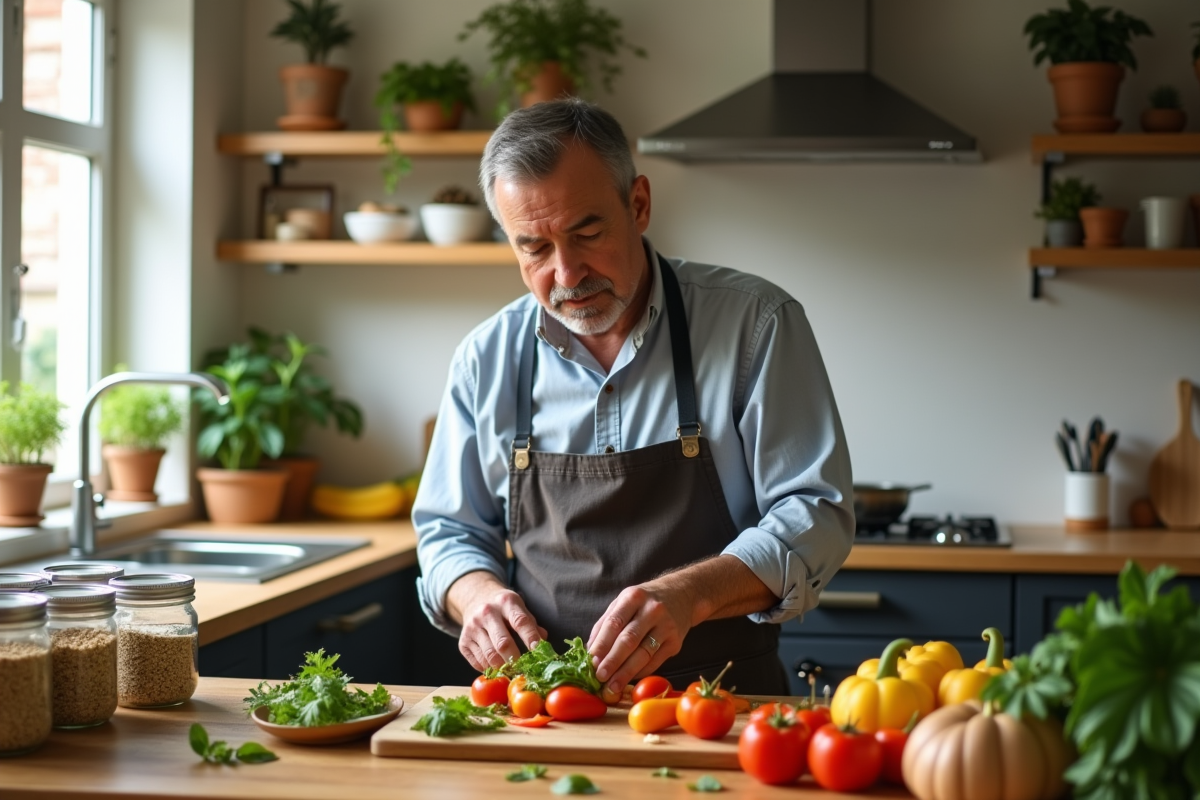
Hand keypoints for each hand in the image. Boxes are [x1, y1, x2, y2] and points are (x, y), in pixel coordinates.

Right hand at [447, 571, 546, 671]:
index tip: (538, 651)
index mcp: (505, 602)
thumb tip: (543, 643)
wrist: (475, 600)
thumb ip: (531, 624)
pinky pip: (478, 662)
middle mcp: (486, 613)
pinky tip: (497, 667)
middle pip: (502, 642)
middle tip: (524, 669)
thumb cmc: (503, 609)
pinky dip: (490, 669)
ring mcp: (472, 627)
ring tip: (512, 672)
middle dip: (515, 659)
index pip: (520, 621)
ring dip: (503, 668)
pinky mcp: (463, 641)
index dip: (530, 637)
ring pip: (489, 656)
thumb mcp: (518, 608)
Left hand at [586, 577, 695, 698]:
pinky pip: (655, 662)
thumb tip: (590, 652)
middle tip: (600, 677)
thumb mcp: (624, 602)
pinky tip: (629, 679)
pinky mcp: (675, 642)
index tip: (591, 661)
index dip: (602, 644)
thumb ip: (606, 624)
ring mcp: (666, 627)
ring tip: (612, 686)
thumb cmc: (645, 601)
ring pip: (643, 654)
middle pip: (629, 640)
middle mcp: (652, 610)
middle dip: (612, 661)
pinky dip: (640, 673)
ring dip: (626, 673)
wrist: (682, 595)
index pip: (614, 623)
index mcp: (633, 597)